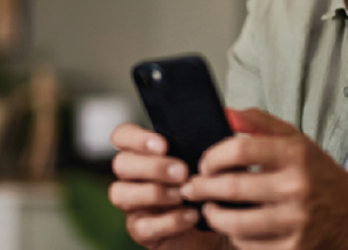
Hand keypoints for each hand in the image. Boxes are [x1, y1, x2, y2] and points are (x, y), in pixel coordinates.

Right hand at [108, 123, 227, 249]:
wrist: (219, 222)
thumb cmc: (210, 185)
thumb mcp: (212, 161)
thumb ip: (212, 140)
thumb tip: (227, 117)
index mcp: (144, 153)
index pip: (122, 136)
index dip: (137, 138)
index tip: (164, 145)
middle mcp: (132, 176)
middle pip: (121, 163)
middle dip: (152, 167)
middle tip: (182, 172)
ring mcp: (133, 204)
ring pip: (120, 193)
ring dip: (154, 192)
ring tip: (183, 194)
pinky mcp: (141, 230)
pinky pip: (142, 226)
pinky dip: (168, 221)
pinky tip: (191, 215)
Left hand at [181, 109, 347, 249]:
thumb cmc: (316, 173)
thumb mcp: (295, 140)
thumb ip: (258, 123)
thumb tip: (223, 112)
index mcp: (295, 154)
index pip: (241, 149)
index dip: (213, 157)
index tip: (204, 163)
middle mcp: (298, 186)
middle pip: (233, 188)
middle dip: (202, 188)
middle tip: (191, 187)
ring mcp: (297, 220)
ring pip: (237, 223)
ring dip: (213, 216)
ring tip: (207, 208)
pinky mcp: (294, 247)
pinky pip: (250, 246)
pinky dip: (234, 237)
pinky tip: (231, 228)